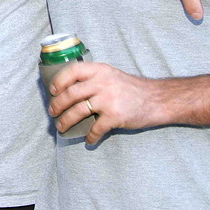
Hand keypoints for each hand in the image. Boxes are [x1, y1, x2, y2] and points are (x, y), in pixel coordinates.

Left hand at [47, 62, 165, 144]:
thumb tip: (68, 89)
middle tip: (52, 113)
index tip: (52, 91)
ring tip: (61, 128)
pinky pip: (96, 129)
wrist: (157, 99)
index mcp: (99, 70)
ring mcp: (108, 99)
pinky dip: (90, 136)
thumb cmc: (131, 88)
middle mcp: (102, 83)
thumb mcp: (110, 75)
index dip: (58, 81)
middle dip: (57, 105)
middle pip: (71, 94)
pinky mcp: (115, 116)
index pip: (72, 71)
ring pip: (78, 111)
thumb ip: (93, 78)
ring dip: (66, 121)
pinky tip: (88, 140)